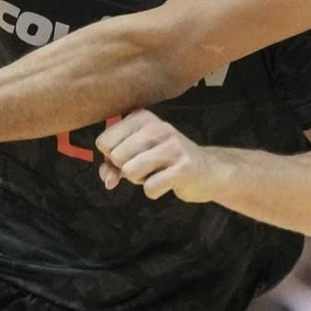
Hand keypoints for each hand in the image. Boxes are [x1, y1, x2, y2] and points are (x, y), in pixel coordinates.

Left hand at [95, 111, 226, 204]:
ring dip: (140, 180)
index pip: (103, 141)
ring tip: (157, 172)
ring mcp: (172, 146)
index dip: (112, 157)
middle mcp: (157, 127)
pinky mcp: (183, 168)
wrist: (207, 169)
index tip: (132, 156)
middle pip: (116, 158)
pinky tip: (167, 182)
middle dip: (127, 169)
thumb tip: (108, 180)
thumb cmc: (164, 161)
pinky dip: (154, 191)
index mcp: (142, 118)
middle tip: (148, 166)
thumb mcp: (136, 155)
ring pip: (130, 172)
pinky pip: (149, 188)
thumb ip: (113, 166)